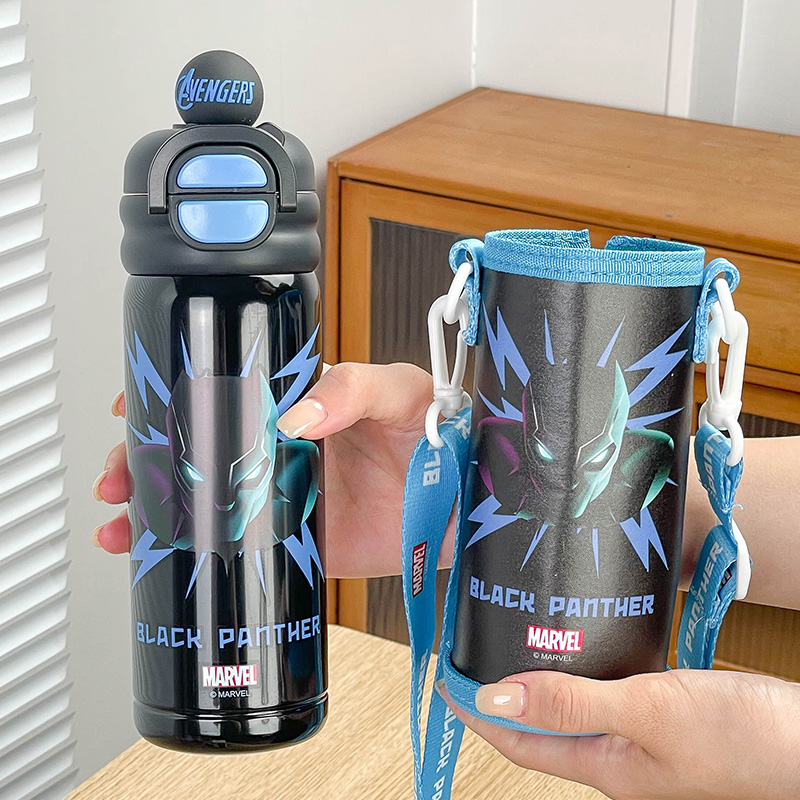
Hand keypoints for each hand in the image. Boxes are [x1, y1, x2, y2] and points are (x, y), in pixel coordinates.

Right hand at [92, 362, 448, 577]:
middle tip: (119, 472)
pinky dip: (200, 556)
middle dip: (148, 460)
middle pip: (202, 450)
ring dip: (159, 511)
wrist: (471, 504)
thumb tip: (296, 412)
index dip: (179, 397)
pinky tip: (163, 558)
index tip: (137, 402)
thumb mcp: (402, 391)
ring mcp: (288, 499)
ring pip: (209, 502)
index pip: (228, 393)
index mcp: (303, 404)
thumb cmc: (446, 432)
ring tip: (123, 524)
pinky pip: (242, 551)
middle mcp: (286, 451)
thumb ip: (353, 388)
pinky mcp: (301, 544)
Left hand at [445, 667, 799, 799]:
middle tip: (472, 652)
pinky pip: (603, 692)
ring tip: (512, 639)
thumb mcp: (648, 713)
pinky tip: (580, 642)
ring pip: (569, 706)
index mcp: (603, 768)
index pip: (516, 741)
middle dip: (499, 694)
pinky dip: (579, 669)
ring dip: (536, 678)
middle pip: (538, 726)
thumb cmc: (738, 742)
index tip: (444, 677)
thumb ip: (573, 703)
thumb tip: (496, 697)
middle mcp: (613, 756)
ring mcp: (636, 737)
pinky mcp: (658, 714)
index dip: (476, 710)